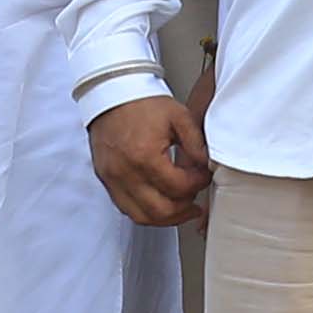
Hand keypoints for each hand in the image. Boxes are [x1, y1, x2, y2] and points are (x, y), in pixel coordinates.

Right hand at [88, 93, 211, 228]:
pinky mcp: (106, 179)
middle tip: (195, 201)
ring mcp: (113, 178)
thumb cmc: (141, 103)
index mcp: (145, 156)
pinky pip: (125, 208)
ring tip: (180, 209)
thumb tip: (207, 165)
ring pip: (141, 217)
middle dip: (183, 209)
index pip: (178, 187)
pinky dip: (144, 211)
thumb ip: (196, 144)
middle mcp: (126, 172)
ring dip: (164, 218)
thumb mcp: (178, 116)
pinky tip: (158, 203)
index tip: (202, 177)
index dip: (197, 185)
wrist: (111, 94)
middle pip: (160, 210)